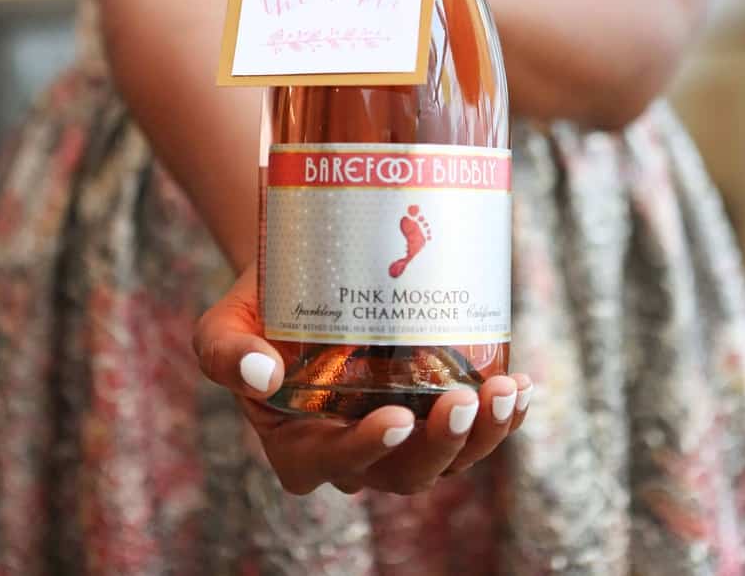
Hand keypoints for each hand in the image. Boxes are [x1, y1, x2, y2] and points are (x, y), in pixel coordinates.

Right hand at [194, 268, 531, 495]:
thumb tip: (259, 370)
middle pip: (405, 472)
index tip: (396, 418)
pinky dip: (505, 415)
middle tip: (464, 399)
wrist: (303, 272)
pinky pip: (475, 430)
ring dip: (485, 434)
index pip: (332, 463)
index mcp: (299, 443)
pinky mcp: (433, 407)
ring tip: (507, 391)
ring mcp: (401, 432)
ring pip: (449, 458)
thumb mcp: (221, 324)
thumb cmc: (259, 306)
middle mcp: (355, 450)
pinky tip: (522, 386)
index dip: (367, 450)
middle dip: (441, 444)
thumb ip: (226, 352)